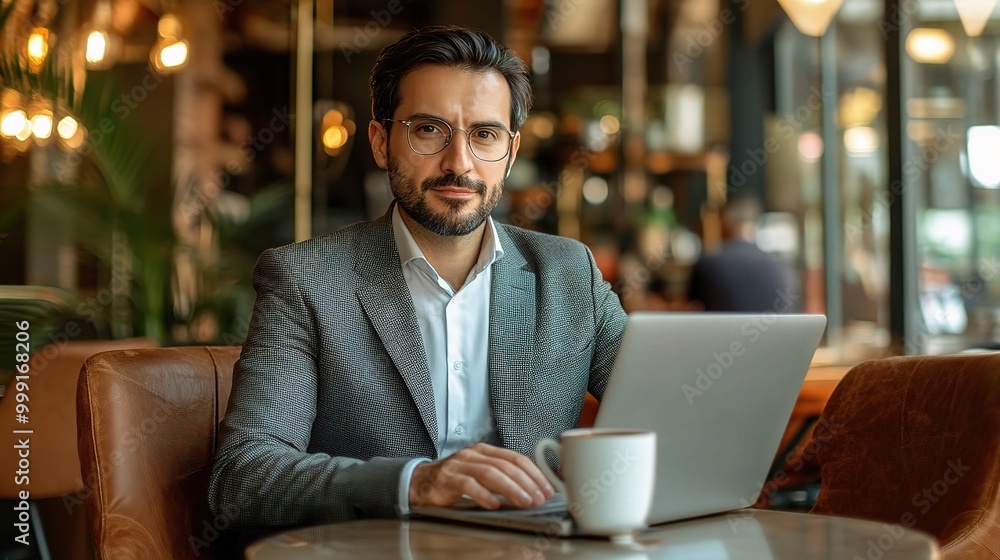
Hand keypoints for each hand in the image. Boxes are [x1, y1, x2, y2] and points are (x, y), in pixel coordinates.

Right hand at [409, 443, 554, 509]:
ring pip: (490, 473)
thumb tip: (531, 491)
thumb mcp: (480, 474)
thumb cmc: (454, 481)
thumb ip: (501, 477)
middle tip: (539, 498)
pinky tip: (494, 505)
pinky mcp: (447, 478)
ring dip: (510, 488)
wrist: (421, 482)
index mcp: (485, 451)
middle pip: (506, 465)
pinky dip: (483, 495)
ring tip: (524, 502)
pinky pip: (468, 485)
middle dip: (526, 482)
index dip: (534, 473)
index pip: (516, 458)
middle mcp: (473, 454)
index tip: (546, 489)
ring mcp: (459, 465)